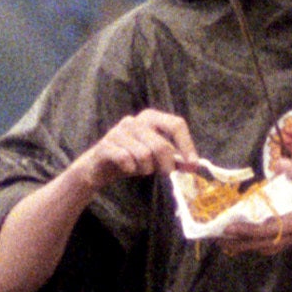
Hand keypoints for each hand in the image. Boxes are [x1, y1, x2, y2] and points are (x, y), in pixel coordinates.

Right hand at [71, 108, 204, 192]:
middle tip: (165, 174)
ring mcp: (118, 131)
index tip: (193, 165)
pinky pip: (126, 160)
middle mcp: (135, 121)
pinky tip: (127, 169)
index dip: (187, 145)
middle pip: (162, 144)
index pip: (176, 124)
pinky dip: (130, 169)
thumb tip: (193, 166)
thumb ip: (174, 159)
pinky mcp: (105, 145)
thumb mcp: (156, 157)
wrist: (98, 168)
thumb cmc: (131, 159)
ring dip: (146, 169)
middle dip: (166, 165)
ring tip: (140, 169)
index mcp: (150, 118)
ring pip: (144, 155)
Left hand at [204, 193, 291, 264]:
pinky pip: (257, 245)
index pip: (267, 230)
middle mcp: (284, 237)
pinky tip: (229, 238)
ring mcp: (280, 242)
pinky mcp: (277, 243)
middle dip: (234, 240)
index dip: (248, 229)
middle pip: (256, 242)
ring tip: (214, 238)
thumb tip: (278, 164)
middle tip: (212, 234)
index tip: (229, 227)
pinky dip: (242, 243)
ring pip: (254, 246)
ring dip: (235, 244)